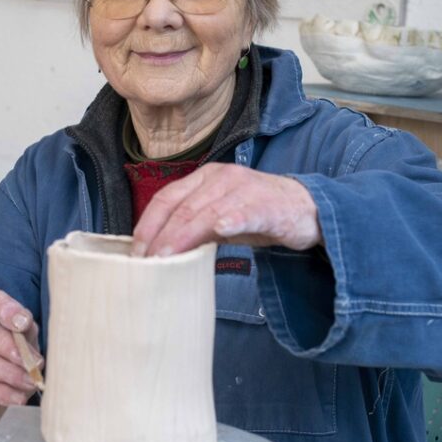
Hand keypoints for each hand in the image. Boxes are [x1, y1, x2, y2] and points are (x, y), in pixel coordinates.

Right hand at [0, 289, 42, 441]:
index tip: (24, 322)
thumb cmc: (10, 364)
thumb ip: (26, 335)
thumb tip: (28, 329)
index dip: (7, 309)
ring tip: (31, 383)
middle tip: (36, 364)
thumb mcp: (23, 346)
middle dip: (14, 349)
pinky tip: (19, 398)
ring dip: (12, 374)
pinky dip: (2, 393)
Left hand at [132, 163, 321, 257]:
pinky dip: (231, 219)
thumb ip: (193, 229)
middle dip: (159, 236)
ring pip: (206, 212)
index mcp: (205, 178)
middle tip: (145, 263)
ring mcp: (245, 189)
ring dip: (183, 236)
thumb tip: (159, 252)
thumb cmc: (258, 214)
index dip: (147, 224)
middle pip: (182, 207)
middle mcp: (221, 178)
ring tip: (166, 259)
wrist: (307, 209)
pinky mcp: (268, 205)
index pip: (166, 197)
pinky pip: (245, 212)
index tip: (134, 251)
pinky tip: (220, 230)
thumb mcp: (220, 220)